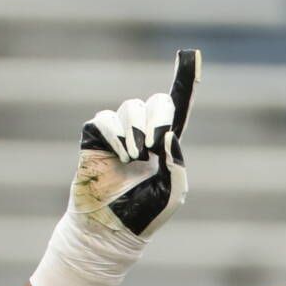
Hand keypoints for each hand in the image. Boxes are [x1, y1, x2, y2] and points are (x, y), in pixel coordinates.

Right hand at [31, 49, 200, 285]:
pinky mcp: (94, 139)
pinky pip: (105, 119)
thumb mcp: (171, 193)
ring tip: (135, 156)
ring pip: (129, 107)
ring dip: (136, 128)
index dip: (184, 82)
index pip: (175, 109)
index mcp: (164, 145)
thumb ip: (176, 163)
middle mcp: (142, 134)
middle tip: (154, 142)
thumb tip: (168, 133)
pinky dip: (115, 132)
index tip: (190, 56)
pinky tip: (122, 154)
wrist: (109, 229)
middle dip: (157, 114)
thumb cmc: (143, 216)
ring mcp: (117, 136)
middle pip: (153, 101)